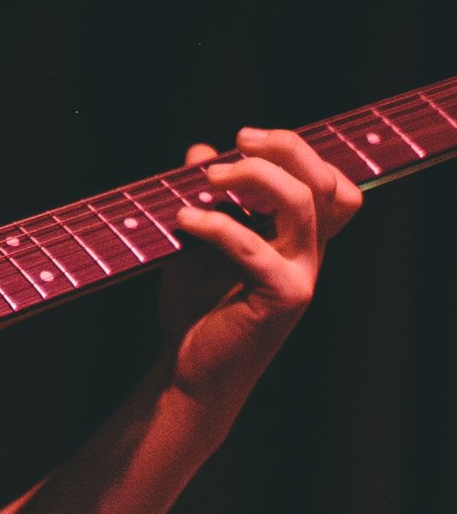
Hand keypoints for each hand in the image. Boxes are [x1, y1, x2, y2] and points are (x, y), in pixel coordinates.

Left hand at [161, 126, 361, 403]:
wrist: (187, 372)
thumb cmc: (195, 309)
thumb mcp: (197, 243)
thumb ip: (207, 198)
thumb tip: (201, 151)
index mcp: (298, 241)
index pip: (331, 184)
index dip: (298, 151)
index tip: (244, 140)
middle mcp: (309, 256)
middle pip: (325, 184)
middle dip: (286, 149)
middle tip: (238, 140)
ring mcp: (301, 277)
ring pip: (302, 204)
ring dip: (255, 178)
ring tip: (208, 179)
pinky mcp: (282, 299)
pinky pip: (253, 247)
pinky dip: (217, 225)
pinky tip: (182, 219)